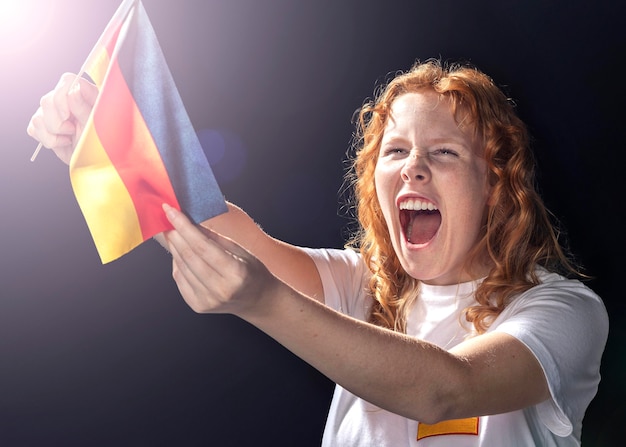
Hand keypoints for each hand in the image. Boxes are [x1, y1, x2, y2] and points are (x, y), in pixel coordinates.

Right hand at [26, 73, 97, 163]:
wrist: (94, 162)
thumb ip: (84, 109)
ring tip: (70, 137)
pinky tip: (62, 141)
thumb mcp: (95, 126)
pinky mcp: (45, 126)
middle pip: (47, 101)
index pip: (67, 81)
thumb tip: (73, 90)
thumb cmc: (101, 143)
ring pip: (38, 117)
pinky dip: (47, 139)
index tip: (67, 116)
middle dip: (57, 122)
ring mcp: (54, 112)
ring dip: (53, 134)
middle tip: (73, 131)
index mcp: (85, 95)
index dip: (61, 97)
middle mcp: (67, 100)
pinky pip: (33, 129)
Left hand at [162, 203, 278, 317]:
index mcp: (236, 273)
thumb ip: (215, 238)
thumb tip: (190, 221)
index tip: (170, 210)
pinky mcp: (198, 306)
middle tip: (167, 218)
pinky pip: (180, 280)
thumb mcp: (242, 251)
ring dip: (174, 247)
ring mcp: (208, 300)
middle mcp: (220, 289)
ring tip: (172, 233)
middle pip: (189, 256)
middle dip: (175, 234)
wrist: (258, 300)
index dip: (184, 226)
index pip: (202, 246)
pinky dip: (177, 263)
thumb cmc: (252, 272)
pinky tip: (179, 252)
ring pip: (181, 267)